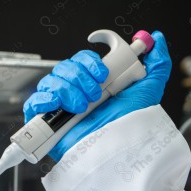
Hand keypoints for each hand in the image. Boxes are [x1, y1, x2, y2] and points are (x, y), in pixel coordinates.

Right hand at [23, 30, 171, 160]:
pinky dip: (43, 100)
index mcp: (94, 83)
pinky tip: (56, 105)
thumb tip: (156, 39)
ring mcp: (59, 106)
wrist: (113, 151)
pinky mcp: (46, 121)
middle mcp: (75, 92)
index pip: (82, 59)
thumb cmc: (130, 127)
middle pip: (65, 67)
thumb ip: (156, 64)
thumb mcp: (148, 91)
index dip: (89, 62)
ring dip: (67, 90)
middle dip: (81, 77)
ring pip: (51, 81)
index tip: (103, 72)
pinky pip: (34, 102)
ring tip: (82, 107)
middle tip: (95, 94)